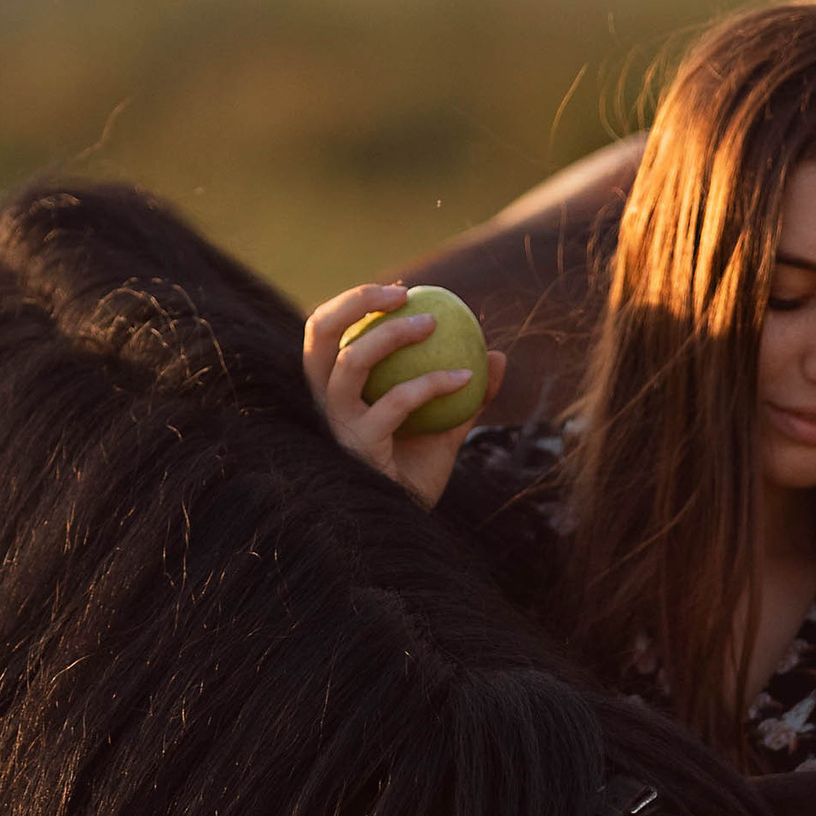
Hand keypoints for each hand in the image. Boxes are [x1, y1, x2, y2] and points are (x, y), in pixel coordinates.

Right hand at [303, 283, 507, 508]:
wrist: (408, 524)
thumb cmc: (416, 474)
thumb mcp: (446, 427)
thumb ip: (467, 393)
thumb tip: (498, 354)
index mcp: (336, 392)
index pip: (327, 334)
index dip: (353, 303)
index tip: (402, 291)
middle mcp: (327, 404)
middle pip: (317, 336)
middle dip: (352, 302)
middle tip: (402, 294)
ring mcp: (339, 426)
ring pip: (350, 362)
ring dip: (391, 335)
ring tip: (434, 323)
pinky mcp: (359, 447)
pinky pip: (395, 403)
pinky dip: (433, 384)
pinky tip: (468, 377)